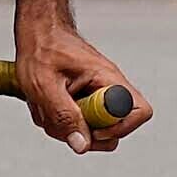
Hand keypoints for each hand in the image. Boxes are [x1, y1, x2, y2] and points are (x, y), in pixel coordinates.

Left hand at [18, 23, 147, 151]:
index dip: (119, 128)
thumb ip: (64, 115)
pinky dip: (57, 121)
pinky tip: (45, 103)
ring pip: (91, 131)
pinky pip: (76, 124)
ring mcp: (96, 97)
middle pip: (115, 130)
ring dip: (64, 126)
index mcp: (108, 79)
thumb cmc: (42, 48)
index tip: (91, 127)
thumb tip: (82, 144)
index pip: (139, 112)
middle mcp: (108, 89)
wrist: (37, 31)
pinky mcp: (83, 102)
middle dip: (85, 134)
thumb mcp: (44, 84)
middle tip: (60, 119)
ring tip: (46, 104)